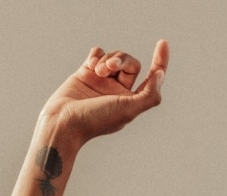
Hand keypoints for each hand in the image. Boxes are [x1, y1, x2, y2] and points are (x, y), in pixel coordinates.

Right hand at [42, 39, 168, 145]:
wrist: (63, 122)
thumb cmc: (95, 120)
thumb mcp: (128, 110)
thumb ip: (149, 95)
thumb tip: (160, 75)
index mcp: (131, 102)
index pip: (151, 79)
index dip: (160, 61)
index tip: (163, 43)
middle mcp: (118, 91)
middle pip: (130, 63)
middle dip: (122, 59)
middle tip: (110, 66)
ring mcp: (102, 82)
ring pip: (113, 57)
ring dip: (107, 59)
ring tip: (97, 71)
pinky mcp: (86, 73)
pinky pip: (97, 54)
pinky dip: (95, 56)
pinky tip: (89, 67)